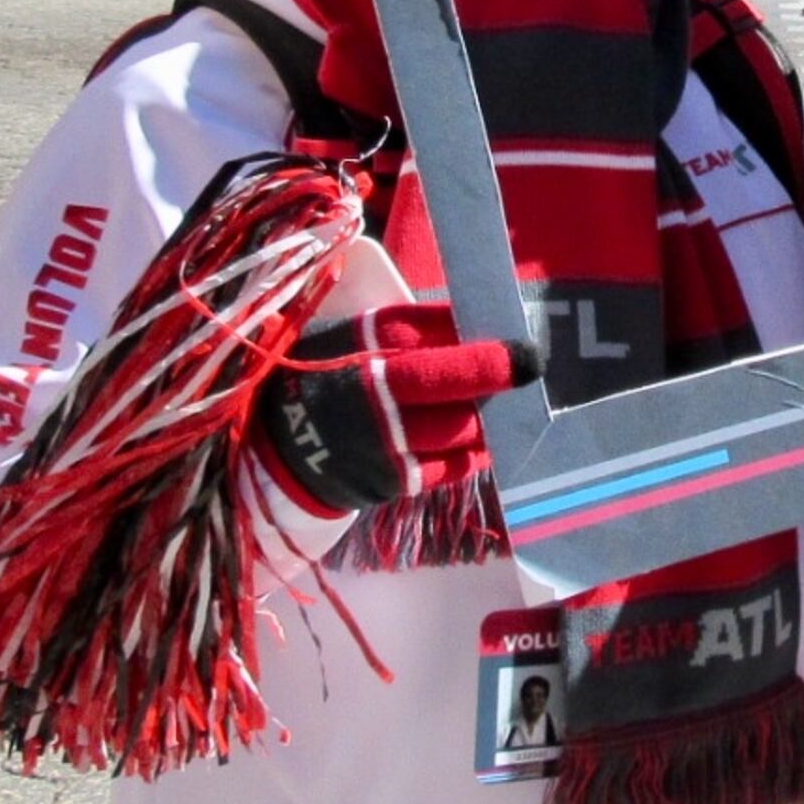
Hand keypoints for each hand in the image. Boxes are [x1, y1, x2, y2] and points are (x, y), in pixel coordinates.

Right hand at [256, 302, 540, 512]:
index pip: (424, 328)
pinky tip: (480, 444)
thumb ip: (400, 329)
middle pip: (442, 378)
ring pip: (454, 428)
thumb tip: (467, 323)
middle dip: (492, 370)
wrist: (271, 448)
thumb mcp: (345, 335)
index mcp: (359, 342)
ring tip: (503, 409)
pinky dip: (469, 455)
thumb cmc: (324, 379)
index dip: (468, 328)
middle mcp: (368, 389)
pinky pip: (448, 469)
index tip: (508, 327)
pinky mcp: (388, 481)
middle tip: (531, 365)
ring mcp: (379, 440)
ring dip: (485, 419)